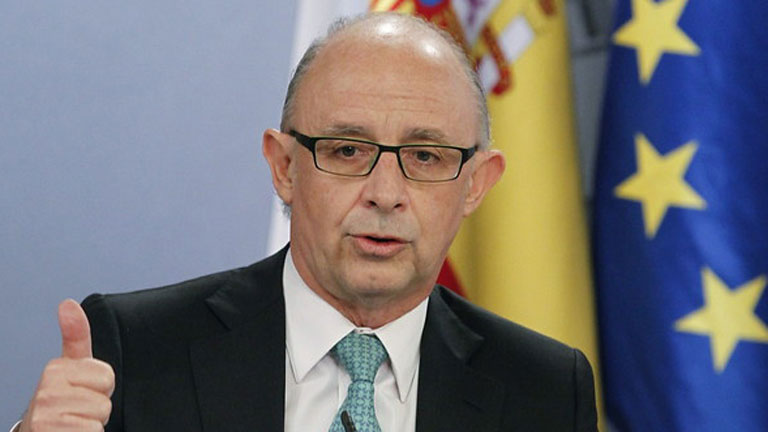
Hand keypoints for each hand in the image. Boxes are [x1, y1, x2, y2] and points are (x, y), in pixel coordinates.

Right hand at [20, 300, 114, 431]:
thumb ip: (75, 335)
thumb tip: (68, 304)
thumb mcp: (70, 367)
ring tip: (74, 423)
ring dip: (91, 425)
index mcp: (55, 369)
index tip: (82, 391)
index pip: (106, 376)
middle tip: (78, 410)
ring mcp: (46, 416)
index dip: (101, 388)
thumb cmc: (60, 401)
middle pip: (104, 400)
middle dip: (97, 409)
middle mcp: (46, 392)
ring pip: (99, 418)